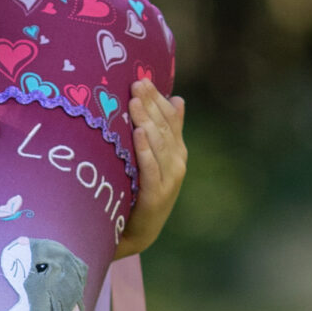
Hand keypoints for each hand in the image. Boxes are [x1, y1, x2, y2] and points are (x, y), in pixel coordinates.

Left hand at [118, 81, 187, 256]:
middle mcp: (177, 162)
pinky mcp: (157, 196)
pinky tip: (137, 134)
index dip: (157, 99)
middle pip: (163, 128)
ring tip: (133, 103)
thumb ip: (167, 131)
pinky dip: (144, 151)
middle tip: (136, 84)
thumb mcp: (157, 158)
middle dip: (149, 105)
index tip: (142, 79)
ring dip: (146, 122)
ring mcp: (169, 179)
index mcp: (177, 150)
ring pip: (158, 145)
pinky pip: (150, 169)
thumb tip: (177, 98)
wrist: (139, 230)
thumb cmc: (143, 190)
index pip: (170, 118)